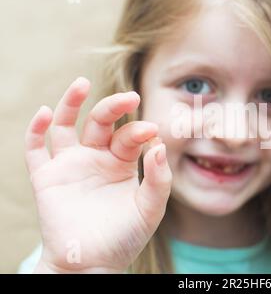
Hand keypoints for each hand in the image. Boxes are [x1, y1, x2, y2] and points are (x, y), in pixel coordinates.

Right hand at [24, 77, 171, 272]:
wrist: (92, 263)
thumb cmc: (124, 237)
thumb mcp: (150, 209)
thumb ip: (159, 180)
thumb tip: (159, 147)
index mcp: (121, 162)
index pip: (129, 136)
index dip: (139, 131)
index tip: (153, 132)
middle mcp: (95, 158)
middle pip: (100, 122)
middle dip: (113, 107)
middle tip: (131, 97)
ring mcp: (70, 165)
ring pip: (66, 125)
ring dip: (71, 103)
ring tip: (82, 83)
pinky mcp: (46, 177)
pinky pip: (36, 149)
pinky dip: (36, 129)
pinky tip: (44, 112)